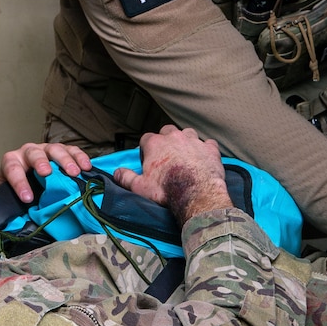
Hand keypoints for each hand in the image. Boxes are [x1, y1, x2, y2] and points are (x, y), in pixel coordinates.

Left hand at [0, 142, 92, 204]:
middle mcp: (28, 152)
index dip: (19, 183)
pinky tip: (86, 167)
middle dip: (40, 162)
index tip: (27, 198)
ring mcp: (47, 150)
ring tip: (74, 172)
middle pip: (34, 153)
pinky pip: (72, 150)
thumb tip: (7, 220)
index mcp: (12, 162)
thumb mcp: (9, 195)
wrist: (31, 180)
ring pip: (55, 149)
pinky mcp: (62, 151)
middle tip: (47, 173)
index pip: (13, 169)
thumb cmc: (20, 188)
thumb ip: (7, 204)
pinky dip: (79, 157)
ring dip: (65, 160)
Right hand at [113, 125, 231, 220]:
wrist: (196, 194)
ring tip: (186, 155)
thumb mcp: (140, 187)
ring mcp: (194, 140)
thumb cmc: (166, 190)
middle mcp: (174, 137)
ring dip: (186, 141)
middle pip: (167, 131)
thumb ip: (126, 178)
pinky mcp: (210, 148)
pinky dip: (206, 149)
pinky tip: (204, 158)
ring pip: (188, 133)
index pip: (146, 139)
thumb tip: (116, 173)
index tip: (149, 161)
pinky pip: (208, 143)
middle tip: (167, 156)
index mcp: (155, 144)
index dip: (146, 149)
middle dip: (166, 140)